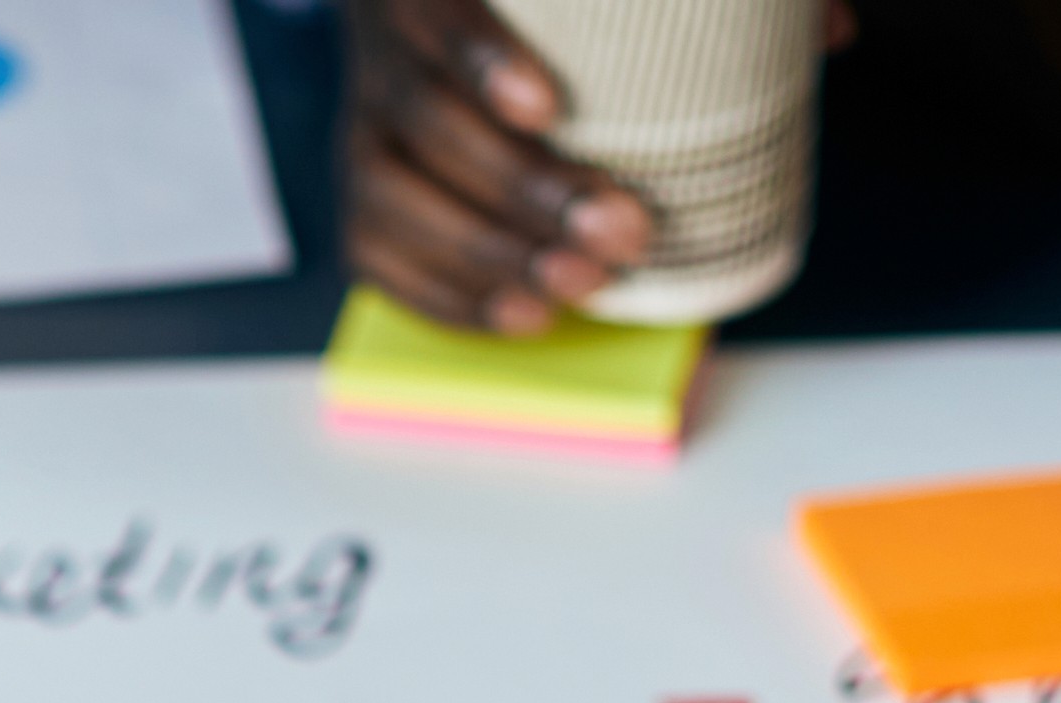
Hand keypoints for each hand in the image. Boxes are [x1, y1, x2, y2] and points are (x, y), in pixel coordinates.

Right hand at [343, 0, 650, 331]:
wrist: (468, 70)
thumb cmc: (552, 40)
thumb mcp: (568, 21)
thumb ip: (600, 26)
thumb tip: (701, 36)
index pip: (437, 19)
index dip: (483, 62)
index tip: (547, 109)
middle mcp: (381, 65)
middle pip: (428, 123)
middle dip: (524, 188)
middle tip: (618, 230)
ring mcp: (359, 141)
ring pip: (392, 202)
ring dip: (495, 255)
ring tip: (583, 283)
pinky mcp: (359, 210)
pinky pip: (381, 262)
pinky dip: (455, 298)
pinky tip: (529, 315)